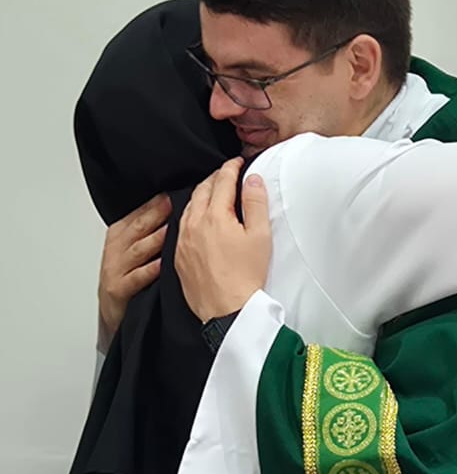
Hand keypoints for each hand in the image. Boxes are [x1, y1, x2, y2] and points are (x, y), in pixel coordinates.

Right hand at [98, 193, 170, 341]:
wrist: (116, 312)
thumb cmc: (131, 276)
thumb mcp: (138, 247)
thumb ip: (153, 227)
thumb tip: (179, 205)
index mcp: (121, 232)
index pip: (139, 211)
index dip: (157, 201)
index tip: (176, 189)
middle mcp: (117, 247)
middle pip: (139, 226)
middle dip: (157, 213)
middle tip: (177, 202)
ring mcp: (116, 268)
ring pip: (139, 249)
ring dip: (156, 239)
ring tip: (174, 228)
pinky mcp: (119, 289)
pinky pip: (137, 277)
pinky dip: (149, 270)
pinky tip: (163, 264)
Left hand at [176, 159, 270, 321]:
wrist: (227, 310)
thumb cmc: (246, 275)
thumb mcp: (260, 236)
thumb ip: (256, 203)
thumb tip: (252, 179)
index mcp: (215, 216)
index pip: (222, 181)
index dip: (231, 168)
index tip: (238, 163)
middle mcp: (194, 225)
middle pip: (202, 190)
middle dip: (215, 178)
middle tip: (228, 175)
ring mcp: (183, 241)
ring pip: (189, 207)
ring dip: (202, 196)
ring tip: (214, 194)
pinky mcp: (179, 257)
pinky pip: (182, 227)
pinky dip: (192, 215)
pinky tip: (200, 221)